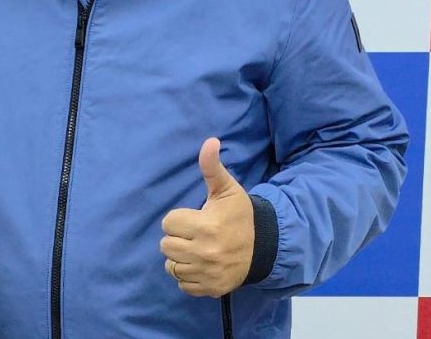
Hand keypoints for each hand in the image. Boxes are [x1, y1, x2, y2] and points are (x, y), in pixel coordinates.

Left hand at [160, 137, 254, 297]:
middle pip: (166, 246)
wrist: (265, 246)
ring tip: (196, 248)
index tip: (194, 217)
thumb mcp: (227, 188)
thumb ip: (212, 167)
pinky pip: (183, 284)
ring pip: (171, 266)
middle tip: (194, 232)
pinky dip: (188, 275)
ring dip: (180, 257)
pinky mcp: (210, 289)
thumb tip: (210, 141)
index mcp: (206, 227)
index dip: (179, 218)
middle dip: (177, 237)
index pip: (168, 223)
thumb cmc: (240, 214)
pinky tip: (200, 264)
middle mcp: (205, 253)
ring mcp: (207, 274)